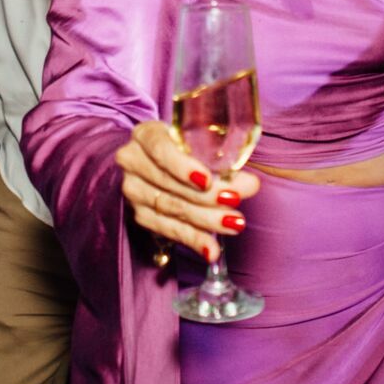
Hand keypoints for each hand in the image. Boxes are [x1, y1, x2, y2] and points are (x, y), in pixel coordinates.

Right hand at [114, 121, 261, 261]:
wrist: (157, 162)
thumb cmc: (184, 147)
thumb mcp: (198, 143)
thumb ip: (222, 161)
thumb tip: (251, 184)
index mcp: (146, 135)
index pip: (160, 149)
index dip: (183, 166)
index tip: (207, 180)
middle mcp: (133, 161)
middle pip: (169, 182)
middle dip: (206, 195)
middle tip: (235, 200)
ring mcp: (134, 190)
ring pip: (170, 208)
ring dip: (205, 219)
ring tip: (233, 224)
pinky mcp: (139, 215)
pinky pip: (168, 230)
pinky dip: (193, 240)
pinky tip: (211, 249)